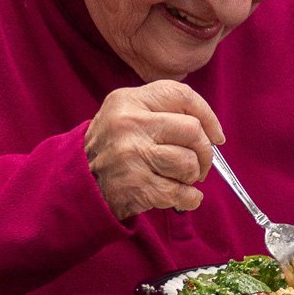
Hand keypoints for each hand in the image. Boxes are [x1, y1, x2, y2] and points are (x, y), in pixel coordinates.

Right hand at [84, 81, 226, 221]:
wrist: (77, 184)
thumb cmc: (114, 148)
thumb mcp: (127, 114)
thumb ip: (164, 112)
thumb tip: (212, 131)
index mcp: (127, 101)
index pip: (182, 96)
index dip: (208, 117)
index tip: (216, 135)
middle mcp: (128, 125)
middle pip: (193, 131)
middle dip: (205, 152)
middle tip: (200, 164)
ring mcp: (131, 156)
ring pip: (189, 162)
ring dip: (192, 176)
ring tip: (178, 178)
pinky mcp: (136, 186)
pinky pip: (182, 193)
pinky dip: (190, 198)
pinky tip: (181, 197)